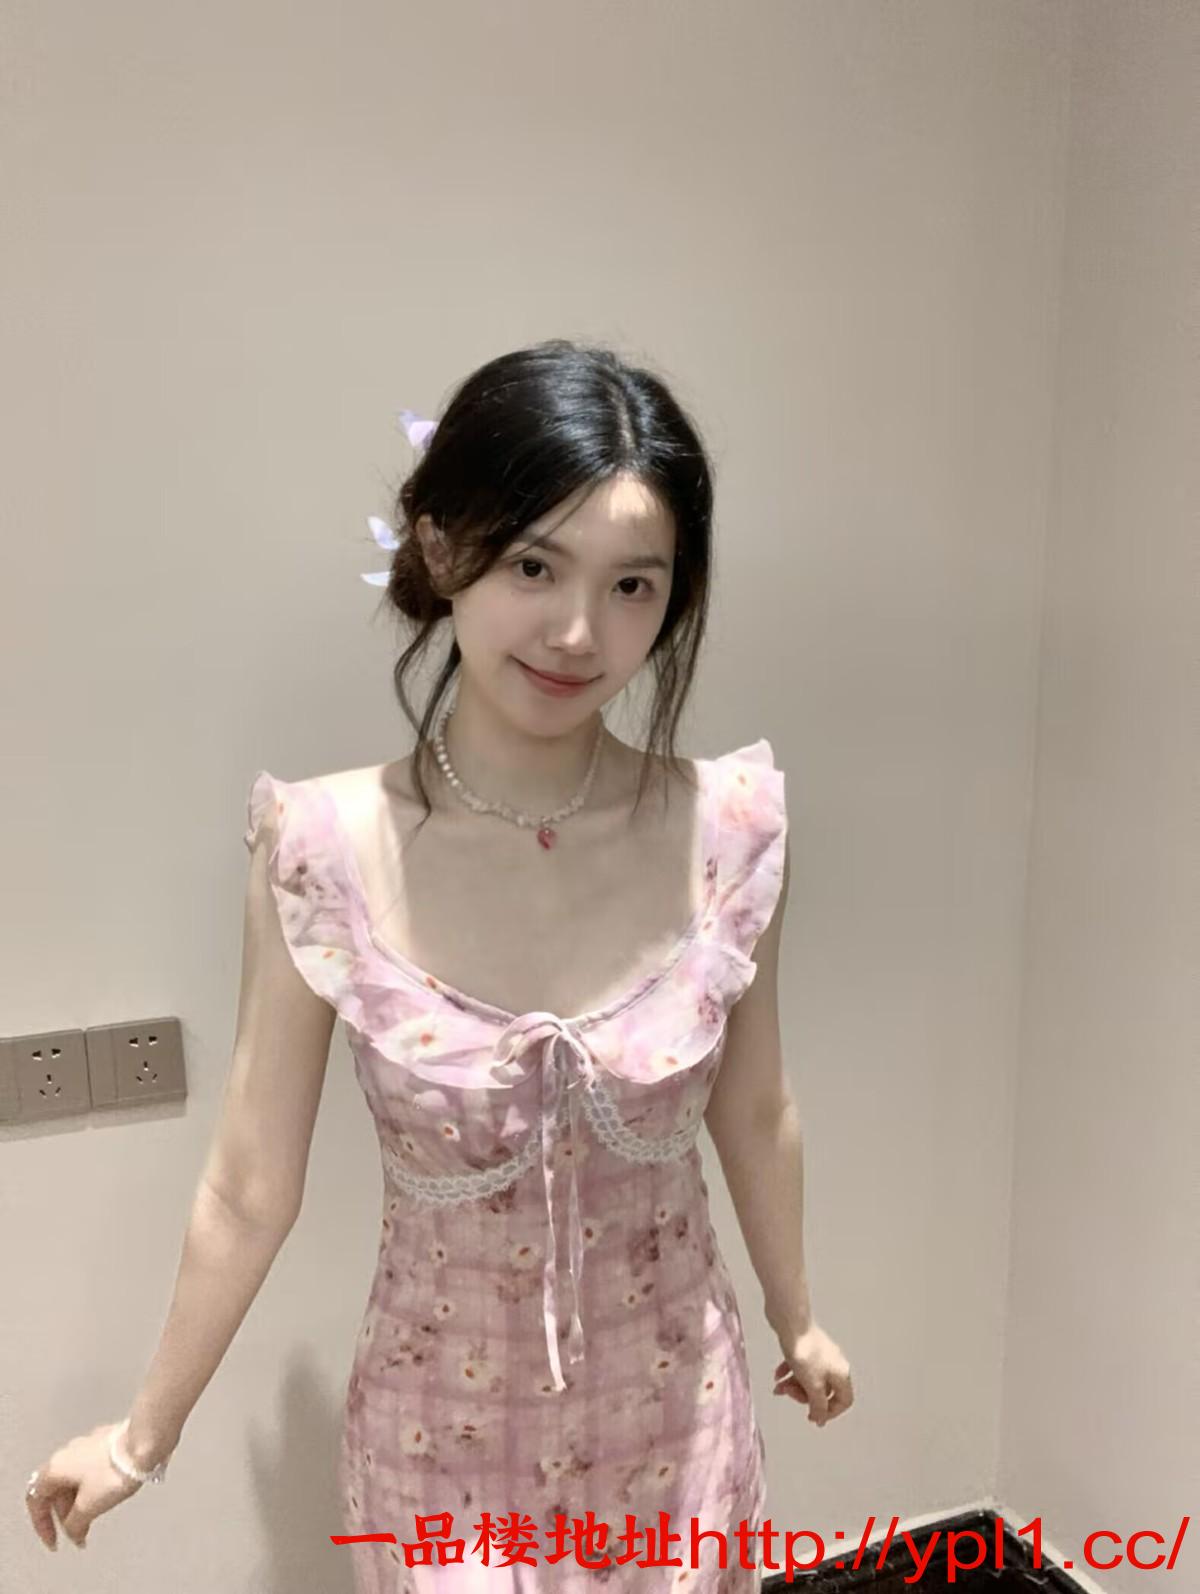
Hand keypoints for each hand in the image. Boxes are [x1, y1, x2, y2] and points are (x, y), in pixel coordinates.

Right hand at [24, 1422, 146, 1550]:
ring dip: (79, 1504)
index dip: (41, 1525)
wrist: (143, 1443)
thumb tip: (73, 1533)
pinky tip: (106, 1498)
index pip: (35, 1499)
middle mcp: (67, 1453)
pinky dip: (92, 1490)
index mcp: (55, 1467)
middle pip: (55, 1491)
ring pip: (73, 1481)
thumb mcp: (88, 1506)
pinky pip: (90, 1472)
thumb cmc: (114, 1470)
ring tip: (93, 1519)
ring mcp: (86, 1447)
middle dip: (64, 1516)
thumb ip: (73, 1524)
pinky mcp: (104, 1445)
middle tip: (78, 1533)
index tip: (55, 1540)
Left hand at [772, 1322, 853, 1426]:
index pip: (844, 1401)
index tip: (812, 1416)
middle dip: (804, 1396)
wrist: (790, 1322)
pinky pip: (800, 1366)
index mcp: (841, 1373)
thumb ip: (818, 1406)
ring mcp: (820, 1354)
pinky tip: (777, 1374)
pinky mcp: (807, 1346)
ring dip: (793, 1385)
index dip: (830, 1412)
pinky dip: (789, 1372)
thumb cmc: (804, 1352)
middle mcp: (834, 1363)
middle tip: (789, 1393)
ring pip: (810, 1378)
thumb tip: (820, 1419)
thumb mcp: (813, 1385)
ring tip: (779, 1387)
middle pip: (823, 1390)